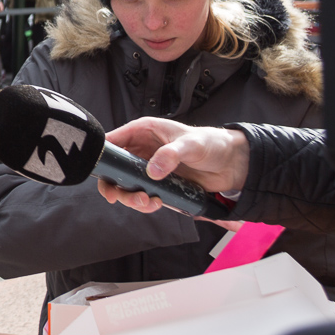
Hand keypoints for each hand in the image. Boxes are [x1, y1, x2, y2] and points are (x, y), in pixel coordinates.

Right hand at [95, 117, 249, 213]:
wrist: (231, 163)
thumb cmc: (211, 143)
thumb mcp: (191, 144)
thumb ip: (170, 155)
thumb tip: (152, 171)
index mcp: (143, 131)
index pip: (113, 141)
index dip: (103, 157)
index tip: (103, 174)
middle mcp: (141, 149)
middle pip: (113, 169)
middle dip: (116, 187)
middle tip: (127, 196)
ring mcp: (148, 168)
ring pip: (125, 186)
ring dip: (131, 198)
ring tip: (148, 202)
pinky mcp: (157, 184)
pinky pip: (141, 195)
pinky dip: (145, 204)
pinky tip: (157, 202)